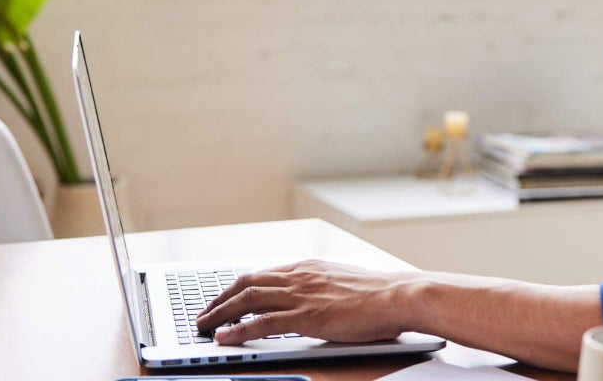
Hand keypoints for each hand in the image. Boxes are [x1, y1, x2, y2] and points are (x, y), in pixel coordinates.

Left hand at [195, 259, 409, 343]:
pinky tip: (224, 337)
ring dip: (220, 312)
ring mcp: (302, 294)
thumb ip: (323, 287)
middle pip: (247, 282)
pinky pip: (262, 322)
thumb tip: (315, 299)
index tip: (225, 297)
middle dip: (220, 298)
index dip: (238, 287)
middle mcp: (300, 275)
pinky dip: (238, 329)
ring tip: (204, 326)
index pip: (263, 273)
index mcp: (309, 267)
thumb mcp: (344, 282)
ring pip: (247, 298)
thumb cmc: (380, 295)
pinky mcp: (306, 315)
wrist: (398, 296)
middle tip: (204, 312)